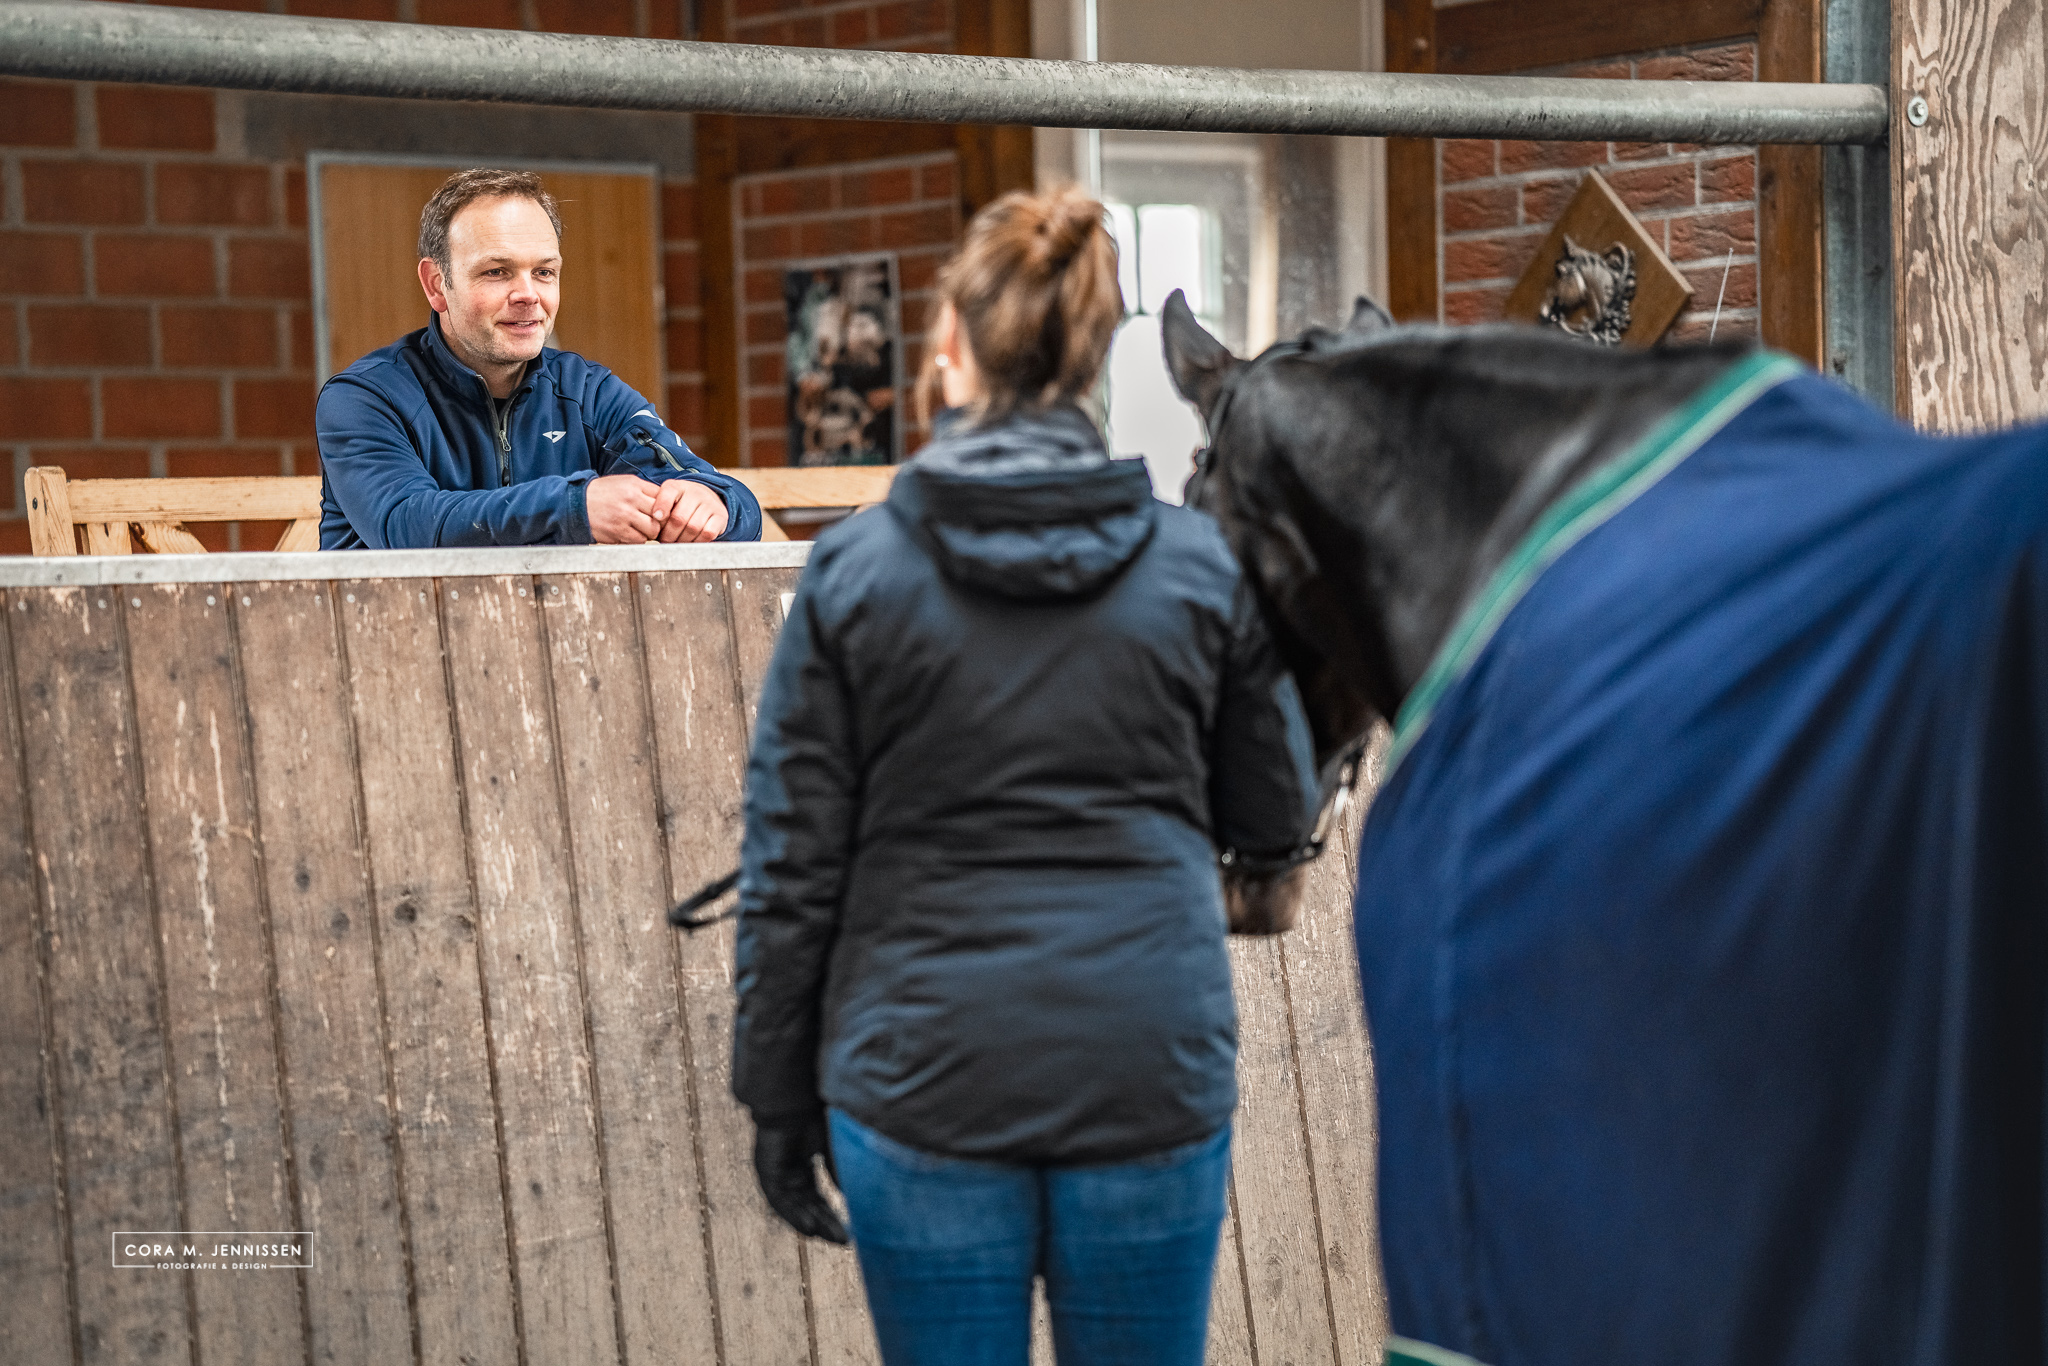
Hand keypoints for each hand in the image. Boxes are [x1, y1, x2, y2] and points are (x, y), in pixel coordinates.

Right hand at [586, 473, 662, 542]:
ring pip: (653, 529)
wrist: (576, 503)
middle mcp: (631, 498)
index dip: (665, 507)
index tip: (662, 512)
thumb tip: (664, 501)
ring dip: (648, 532)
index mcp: (635, 485)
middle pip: (661, 515)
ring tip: (639, 529)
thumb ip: (643, 490)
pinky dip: (637, 539)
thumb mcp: (623, 483)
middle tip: (653, 523)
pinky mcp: (618, 531)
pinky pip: (639, 540)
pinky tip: (629, 534)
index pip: (663, 497)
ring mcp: (625, 515)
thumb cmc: (600, 494)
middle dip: (659, 521)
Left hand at [653, 479, 729, 542]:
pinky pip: (707, 533)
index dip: (661, 506)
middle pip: (679, 518)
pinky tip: (691, 541)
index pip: (668, 492)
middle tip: (664, 540)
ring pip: (693, 527)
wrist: (708, 500)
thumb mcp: (667, 501)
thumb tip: (651, 523)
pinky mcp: (721, 516)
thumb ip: (656, 508)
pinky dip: (697, 541)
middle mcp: (696, 492)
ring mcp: (710, 504)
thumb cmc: (681, 505)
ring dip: (682, 540)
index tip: (656, 518)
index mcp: (678, 486)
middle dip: (669, 534)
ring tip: (676, 543)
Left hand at [752, 1112, 848, 1244]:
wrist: (795, 1099)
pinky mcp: (766, 1172)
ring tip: (829, 1238)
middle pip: (806, 1208)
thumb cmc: (813, 1117)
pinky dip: (793, 1215)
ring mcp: (776, 1175)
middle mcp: (788, 1175)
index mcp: (803, 1169)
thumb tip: (853, 1197)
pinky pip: (779, 1200)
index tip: (848, 1232)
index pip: (817, 1200)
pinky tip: (809, 1227)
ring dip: (811, 1223)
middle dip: (825, 1225)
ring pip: (793, 1208)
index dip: (831, 1216)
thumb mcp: (832, 1150)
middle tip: (844, 1240)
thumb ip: (839, 1173)